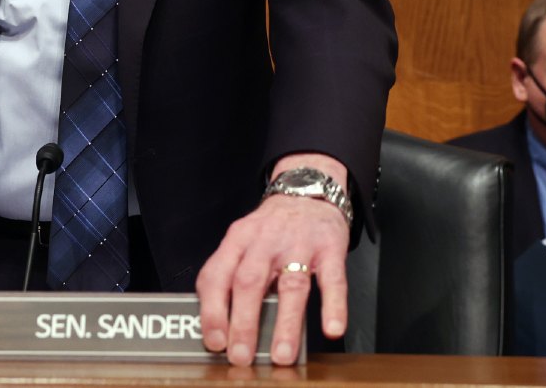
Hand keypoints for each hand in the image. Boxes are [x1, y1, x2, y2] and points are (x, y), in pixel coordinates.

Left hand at [196, 153, 350, 366]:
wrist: (308, 190)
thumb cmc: (272, 227)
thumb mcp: (243, 241)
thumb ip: (231, 276)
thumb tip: (222, 329)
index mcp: (237, 240)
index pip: (216, 275)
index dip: (212, 311)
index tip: (214, 341)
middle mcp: (265, 241)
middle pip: (249, 281)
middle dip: (243, 323)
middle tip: (241, 356)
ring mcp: (299, 244)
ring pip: (291, 285)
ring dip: (285, 323)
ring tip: (282, 354)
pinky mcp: (330, 248)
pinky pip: (332, 279)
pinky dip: (333, 305)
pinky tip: (332, 328)